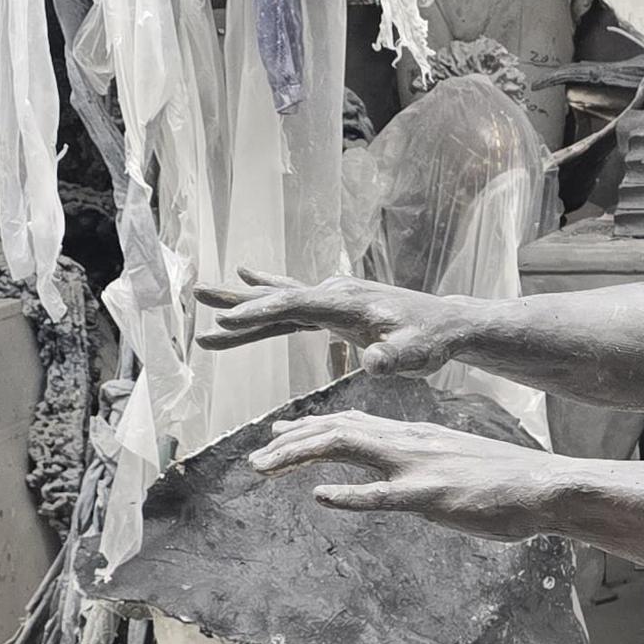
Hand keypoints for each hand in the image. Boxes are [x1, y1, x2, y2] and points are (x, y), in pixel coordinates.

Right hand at [197, 269, 463, 372]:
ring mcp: (333, 298)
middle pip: (277, 296)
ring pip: (279, 299)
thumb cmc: (430, 341)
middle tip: (197, 296)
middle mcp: (334, 293)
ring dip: (242, 303)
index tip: (229, 320)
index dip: (261, 313)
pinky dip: (266, 298)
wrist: (445, 325)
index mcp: (347, 302)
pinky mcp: (334, 308)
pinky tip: (245, 279)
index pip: (295, 304)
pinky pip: (292, 304)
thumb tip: (372, 364)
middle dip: (237, 301)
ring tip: (203, 300)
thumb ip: (392, 360)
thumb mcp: (415, 355)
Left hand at [248, 410, 565, 536]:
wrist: (544, 486)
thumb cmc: (505, 482)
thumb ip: (421, 466)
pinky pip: (382, 495)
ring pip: (348, 449)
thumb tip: (396, 480)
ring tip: (264, 468)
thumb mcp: (453, 465)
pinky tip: (319, 497)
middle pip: (336, 430)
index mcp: (413, 435)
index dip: (307, 429)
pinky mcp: (432, 496)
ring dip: (299, 456)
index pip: (349, 423)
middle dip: (289, 441)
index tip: (275, 436)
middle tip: (255, 459)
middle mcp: (409, 442)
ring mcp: (418, 466)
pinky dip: (347, 495)